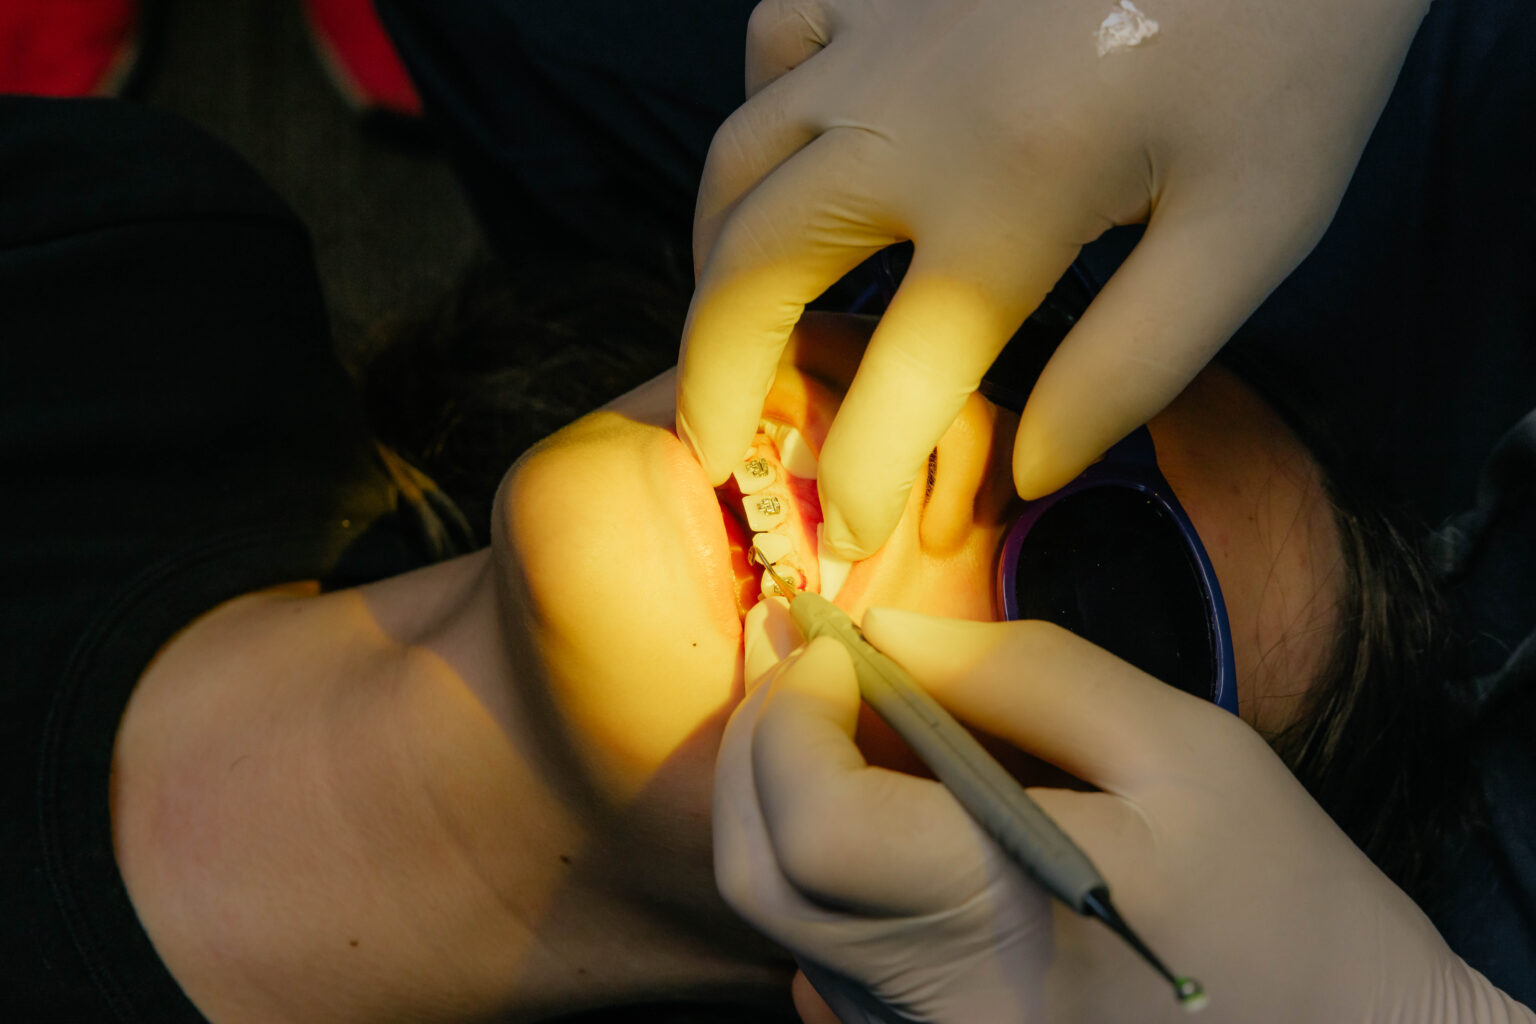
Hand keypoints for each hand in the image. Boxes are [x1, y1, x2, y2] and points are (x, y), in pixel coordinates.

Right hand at [678, 0, 1427, 559]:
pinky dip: (760, 113)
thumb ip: (1133, 364)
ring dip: (715, 261)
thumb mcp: (1256, 226)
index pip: (894, 381)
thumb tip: (1029, 469)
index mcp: (1006, 199)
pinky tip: (797, 156)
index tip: (846, 538)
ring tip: (726, 328)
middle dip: (716, 378)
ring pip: (738, 160)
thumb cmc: (1295, 57)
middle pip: (754, 268)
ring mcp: (885, 37)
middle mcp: (908, 121)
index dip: (858, 478)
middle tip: (710, 446)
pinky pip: (777, 41)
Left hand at [715, 603, 1528, 1022]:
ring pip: (779, 920)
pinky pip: (819, 964)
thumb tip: (887, 631)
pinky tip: (886, 824)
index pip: (814, 829)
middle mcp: (939, 1009)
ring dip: (785, 805)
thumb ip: (1025, 673)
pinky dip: (819, 876)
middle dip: (764, 750)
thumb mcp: (1181, 747)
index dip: (794, 719)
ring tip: (857, 736)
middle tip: (818, 676)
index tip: (835, 653)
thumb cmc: (1277, 893)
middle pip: (761, 876)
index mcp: (1004, 923)